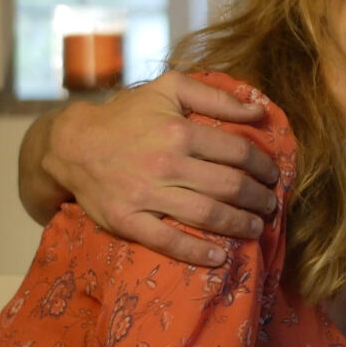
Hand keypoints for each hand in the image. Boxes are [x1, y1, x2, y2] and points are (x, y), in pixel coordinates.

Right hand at [42, 71, 280, 265]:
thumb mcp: (169, 89)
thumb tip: (259, 109)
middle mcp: (166, 163)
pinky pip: (167, 241)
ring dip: (239, 225)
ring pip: (206, 214)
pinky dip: (196, 252)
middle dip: (258, 198)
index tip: (273, 174)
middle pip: (229, 186)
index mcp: (180, 131)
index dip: (263, 166)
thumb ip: (216, 96)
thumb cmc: (126, 115)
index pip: (237, 152)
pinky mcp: (126, 220)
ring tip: (256, 228)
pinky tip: (219, 257)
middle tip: (270, 204)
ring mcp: (145, 194)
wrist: (72, 144)